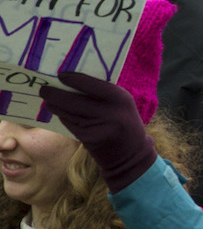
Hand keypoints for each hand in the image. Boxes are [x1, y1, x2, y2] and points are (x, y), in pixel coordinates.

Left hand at [38, 71, 156, 193]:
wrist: (131, 153)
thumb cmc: (124, 122)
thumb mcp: (121, 104)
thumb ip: (103, 94)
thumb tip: (73, 83)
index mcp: (120, 98)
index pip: (92, 84)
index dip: (74, 79)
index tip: (61, 75)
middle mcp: (109, 111)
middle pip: (74, 100)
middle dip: (55, 94)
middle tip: (43, 89)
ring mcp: (97, 126)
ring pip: (69, 113)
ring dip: (55, 106)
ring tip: (48, 100)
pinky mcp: (88, 138)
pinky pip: (70, 124)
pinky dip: (63, 117)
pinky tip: (60, 113)